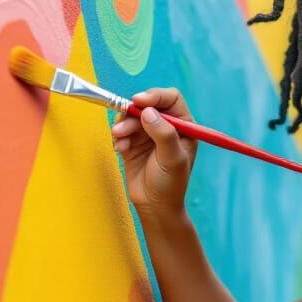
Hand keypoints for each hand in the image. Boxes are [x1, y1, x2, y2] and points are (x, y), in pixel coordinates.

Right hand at [111, 88, 197, 213]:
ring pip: (132, 116)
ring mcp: (148, 134)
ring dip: (123, 125)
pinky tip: (120, 150)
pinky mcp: (132, 143)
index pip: (171, 99)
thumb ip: (163, 134)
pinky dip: (118, 137)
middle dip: (133, 114)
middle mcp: (166, 126)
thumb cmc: (171, 184)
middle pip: (147, 105)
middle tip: (122, 127)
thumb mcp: (173, 159)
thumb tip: (148, 111)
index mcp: (183, 126)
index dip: (155, 95)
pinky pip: (121, 130)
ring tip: (119, 139)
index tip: (139, 100)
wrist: (155, 206)